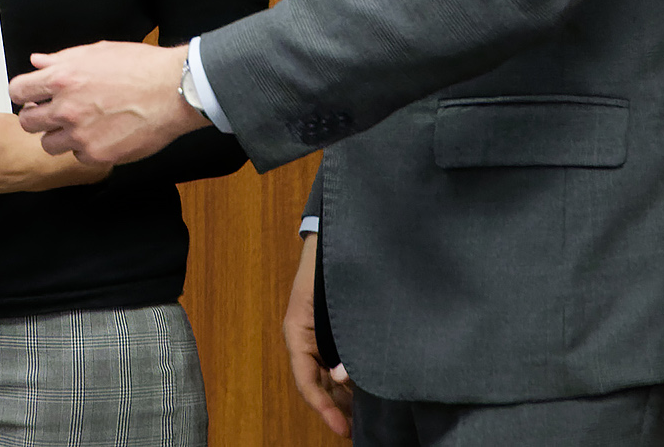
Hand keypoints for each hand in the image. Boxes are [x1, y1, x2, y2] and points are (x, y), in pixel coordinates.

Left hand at [9, 41, 207, 164]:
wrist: (174, 91)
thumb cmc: (142, 68)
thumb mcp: (98, 52)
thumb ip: (62, 59)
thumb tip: (38, 62)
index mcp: (63, 78)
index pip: (18, 90)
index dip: (23, 94)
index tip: (30, 97)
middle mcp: (67, 108)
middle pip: (27, 122)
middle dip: (37, 118)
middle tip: (52, 114)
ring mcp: (80, 135)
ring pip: (48, 145)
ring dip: (60, 137)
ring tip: (80, 126)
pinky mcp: (97, 154)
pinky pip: (78, 157)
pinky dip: (86, 149)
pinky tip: (102, 134)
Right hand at [286, 234, 352, 436]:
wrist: (335, 235)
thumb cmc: (328, 266)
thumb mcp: (329, 306)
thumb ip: (338, 342)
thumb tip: (342, 378)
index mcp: (297, 332)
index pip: (306, 381)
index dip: (324, 408)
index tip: (342, 428)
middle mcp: (306, 338)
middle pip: (317, 382)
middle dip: (336, 407)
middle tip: (357, 429)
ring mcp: (319, 334)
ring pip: (328, 374)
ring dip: (344, 394)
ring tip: (365, 415)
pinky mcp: (333, 329)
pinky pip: (338, 360)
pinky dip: (350, 376)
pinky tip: (367, 387)